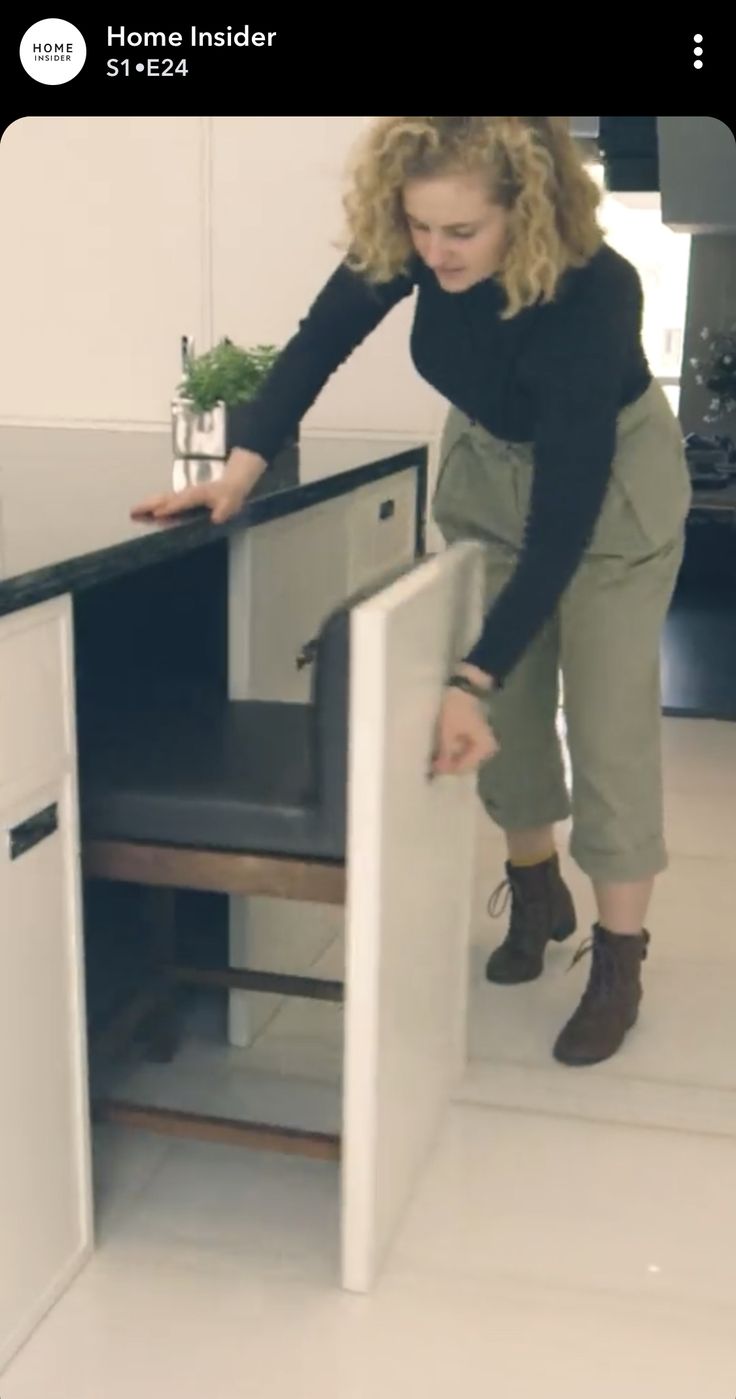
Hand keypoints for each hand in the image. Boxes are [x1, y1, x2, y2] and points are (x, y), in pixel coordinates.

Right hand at [131, 448, 266, 525]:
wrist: (231, 482)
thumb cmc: (230, 495)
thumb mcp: (230, 502)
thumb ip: (224, 510)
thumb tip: (217, 518)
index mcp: (196, 495)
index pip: (181, 501)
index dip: (171, 507)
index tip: (158, 513)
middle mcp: (185, 494)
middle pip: (164, 498)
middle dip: (149, 505)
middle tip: (133, 511)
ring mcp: (181, 496)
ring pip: (160, 500)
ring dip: (146, 505)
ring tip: (132, 512)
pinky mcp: (179, 500)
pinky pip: (163, 502)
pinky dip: (151, 507)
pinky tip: (142, 513)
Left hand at [431, 686, 498, 776]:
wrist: (462, 684)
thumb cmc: (456, 708)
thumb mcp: (447, 732)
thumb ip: (444, 754)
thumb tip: (436, 771)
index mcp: (484, 748)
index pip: (462, 768)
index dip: (445, 770)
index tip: (429, 770)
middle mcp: (487, 749)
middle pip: (463, 764)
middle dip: (446, 763)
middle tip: (429, 763)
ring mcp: (481, 741)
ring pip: (461, 756)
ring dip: (447, 756)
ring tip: (431, 755)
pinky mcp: (474, 735)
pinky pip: (461, 747)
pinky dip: (449, 748)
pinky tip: (438, 746)